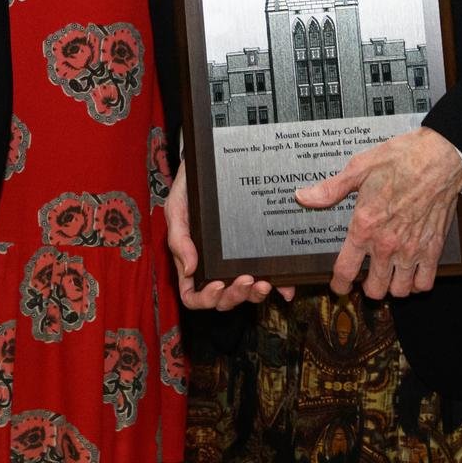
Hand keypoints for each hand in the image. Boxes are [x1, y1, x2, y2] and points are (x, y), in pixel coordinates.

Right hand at [164, 160, 292, 311]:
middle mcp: (213, 266)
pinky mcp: (255, 251)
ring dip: (255, 295)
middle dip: (235, 296)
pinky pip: (267, 276)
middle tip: (247, 279)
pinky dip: (277, 285)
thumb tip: (189, 269)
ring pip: (245, 293)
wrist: (211, 164)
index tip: (218, 285)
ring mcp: (235, 261)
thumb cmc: (189, 187)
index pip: (192, 295)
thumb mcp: (177, 208)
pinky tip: (285, 285)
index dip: (205, 298)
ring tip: (263, 281)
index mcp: (191, 260)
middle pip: (222, 298)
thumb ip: (179, 238)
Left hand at [296, 127, 461, 299]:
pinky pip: (425, 283)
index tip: (339, 286)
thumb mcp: (358, 168)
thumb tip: (303, 197)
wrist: (439, 158)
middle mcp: (387, 244)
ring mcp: (412, 249)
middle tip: (366, 279)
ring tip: (387, 276)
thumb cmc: (400, 160)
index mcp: (365, 226)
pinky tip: (411, 272)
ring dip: (392, 287)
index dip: (339, 284)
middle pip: (374, 290)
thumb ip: (330, 189)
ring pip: (400, 291)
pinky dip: (417, 284)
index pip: (346, 270)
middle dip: (366, 289)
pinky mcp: (434, 249)